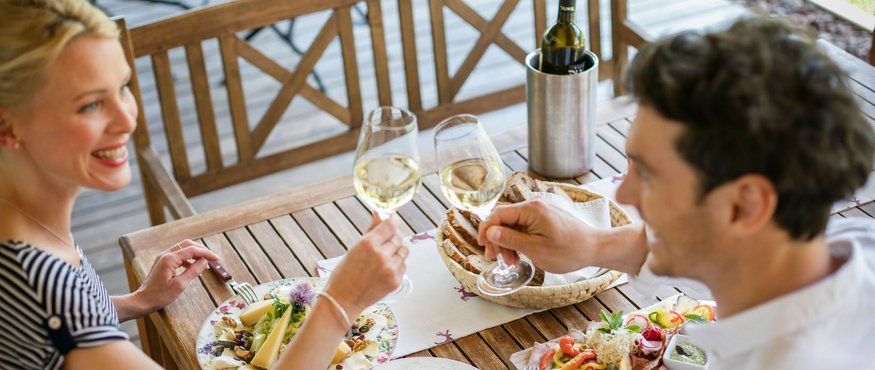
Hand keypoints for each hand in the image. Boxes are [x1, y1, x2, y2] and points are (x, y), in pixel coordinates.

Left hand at [134, 240, 218, 312]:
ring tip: (204, 263)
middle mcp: (165, 255)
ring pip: (182, 249)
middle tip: (212, 258)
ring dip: (195, 254)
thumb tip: (204, 262)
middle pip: (187, 245)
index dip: (206, 253)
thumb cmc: (160, 296)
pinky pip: (178, 256)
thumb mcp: (180, 285)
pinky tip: (193, 267)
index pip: (192, 250)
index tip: (217, 258)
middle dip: (201, 250)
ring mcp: (163, 258)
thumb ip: (193, 271)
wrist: (142, 301)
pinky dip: (188, 259)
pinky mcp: (162, 263)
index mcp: (170, 259)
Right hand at [323, 213, 406, 316]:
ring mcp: (390, 269)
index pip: (391, 225)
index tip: (392, 220)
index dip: (393, 221)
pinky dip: (396, 264)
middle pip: (398, 237)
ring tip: (384, 256)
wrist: (344, 300)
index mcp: (369, 244)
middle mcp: (382, 255)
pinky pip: (403, 265)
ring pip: (404, 251)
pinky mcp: (396, 281)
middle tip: (384, 241)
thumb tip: (379, 213)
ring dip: (396, 250)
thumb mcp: (355, 248)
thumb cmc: (345, 273)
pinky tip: (384, 268)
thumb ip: (371, 230)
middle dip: (392, 237)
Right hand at [478, 199, 598, 272]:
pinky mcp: (545, 219)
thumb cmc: (568, 251)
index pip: (498, 214)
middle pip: (504, 219)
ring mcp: (540, 211)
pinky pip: (524, 227)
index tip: (483, 246)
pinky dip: (519, 240)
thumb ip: (510, 239)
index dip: (486, 230)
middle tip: (497, 259)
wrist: (595, 248)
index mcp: (531, 209)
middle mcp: (534, 205)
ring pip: (513, 225)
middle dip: (498, 239)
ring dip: (509, 242)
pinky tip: (521, 254)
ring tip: (513, 261)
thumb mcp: (535, 249)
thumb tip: (489, 232)